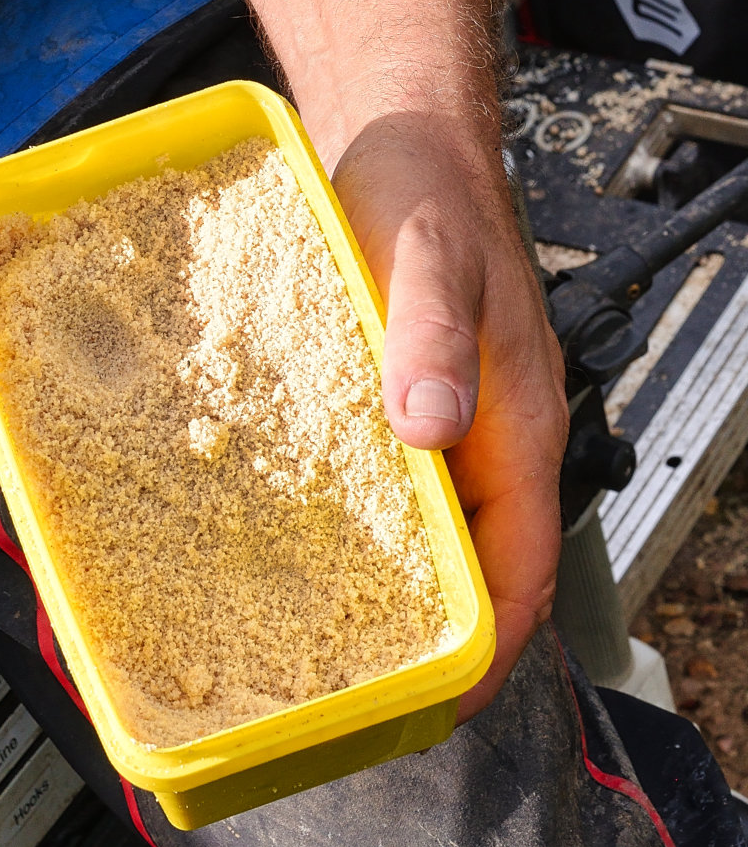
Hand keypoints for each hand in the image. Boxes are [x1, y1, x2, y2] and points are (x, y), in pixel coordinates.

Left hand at [330, 113, 568, 720]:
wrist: (402, 144)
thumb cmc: (423, 191)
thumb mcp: (427, 257)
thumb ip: (435, 338)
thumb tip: (432, 427)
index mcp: (515, 421)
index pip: (523, 563)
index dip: (493, 645)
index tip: (443, 702)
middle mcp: (490, 435)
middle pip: (486, 566)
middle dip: (444, 638)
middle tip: (374, 689)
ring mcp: (452, 422)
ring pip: (447, 533)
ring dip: (411, 591)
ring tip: (340, 637)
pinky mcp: (412, 402)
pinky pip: (410, 489)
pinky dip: (380, 532)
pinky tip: (324, 543)